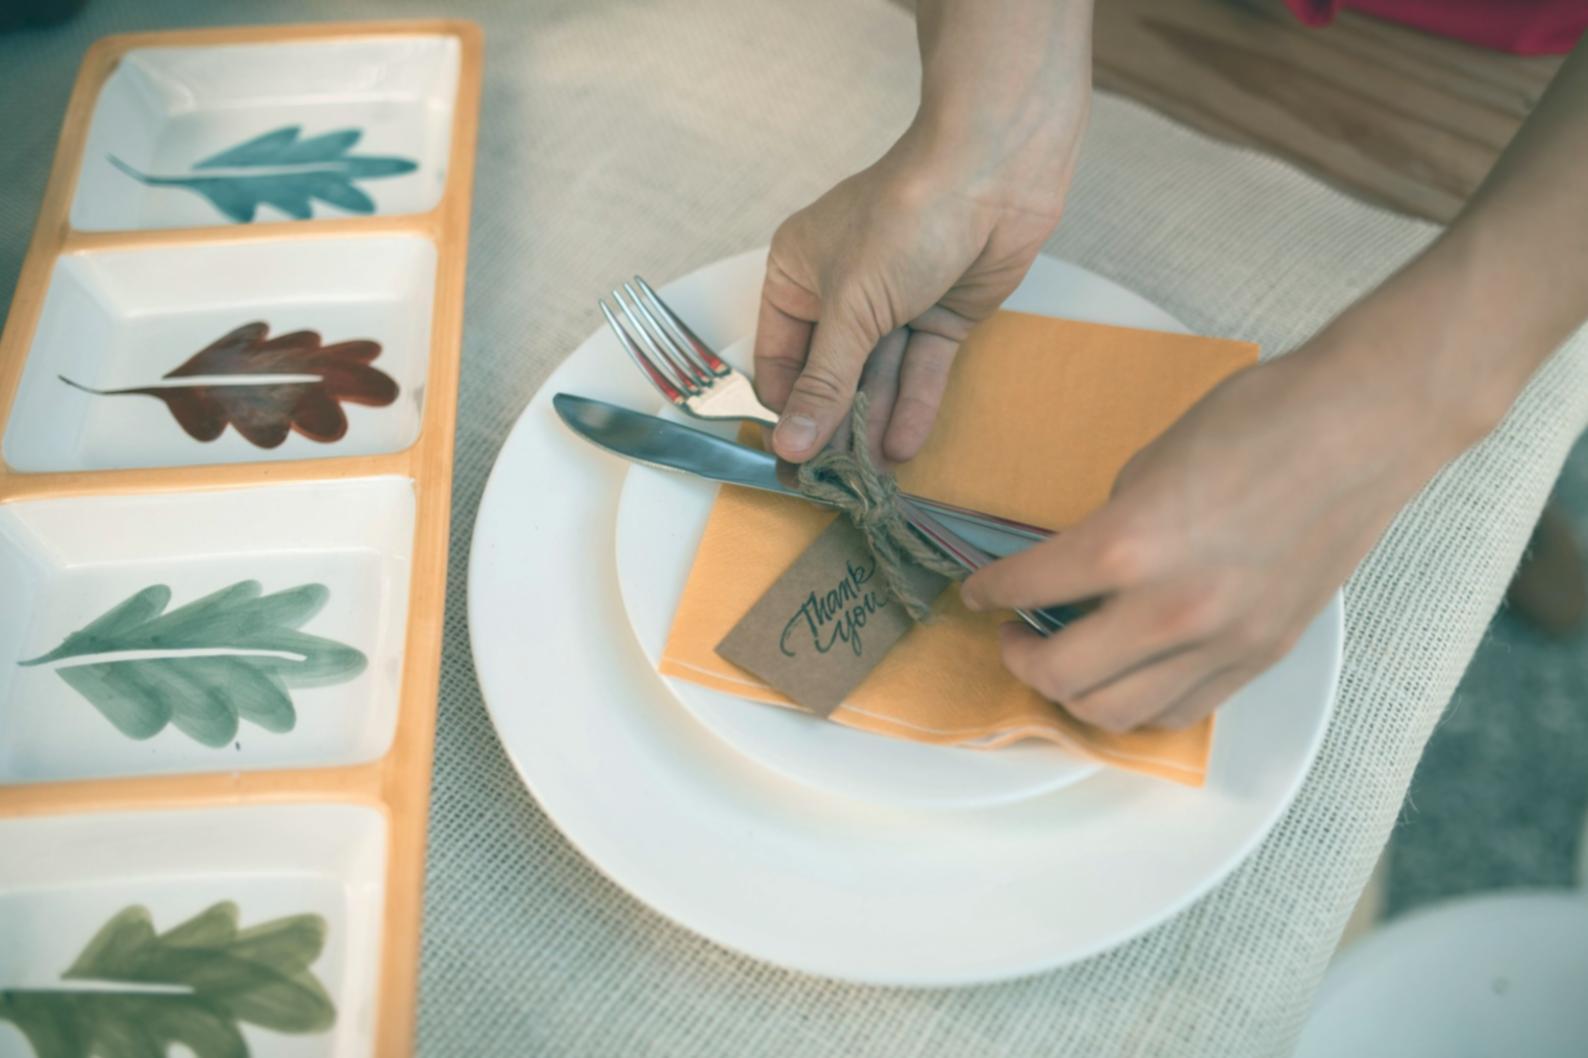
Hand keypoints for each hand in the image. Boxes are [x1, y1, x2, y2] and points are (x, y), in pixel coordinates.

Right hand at [756, 1, 1091, 464]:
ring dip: (874, 423)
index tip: (793, 462)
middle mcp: (840, 293)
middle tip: (833, 485)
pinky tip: (903, 448)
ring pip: (877, 378)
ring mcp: (893, 306)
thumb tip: (789, 446)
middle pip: (831, 375)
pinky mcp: (941, 317)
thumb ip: (825, 383)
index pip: (780, 361)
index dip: (787, 409)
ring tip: (871, 479)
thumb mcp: (852, 307)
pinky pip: (920, 371)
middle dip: (834, 425)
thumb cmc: (905, 218)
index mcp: (796, 276)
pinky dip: (913, 405)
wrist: (993, 173)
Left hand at [960, 331, 1476, 731]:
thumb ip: (1106, 528)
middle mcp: (1170, 610)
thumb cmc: (1257, 419)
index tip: (976, 593)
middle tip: (1012, 635)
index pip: (1027, 589)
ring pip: (1117, 714)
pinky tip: (1126, 674)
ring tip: (1064, 661)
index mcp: (1128, 545)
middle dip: (1019, 659)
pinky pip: (1181, 711)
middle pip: (1062, 678)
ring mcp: (1222, 643)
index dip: (987, 593)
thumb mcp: (1148, 464)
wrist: (1363, 426)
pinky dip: (1138, 702)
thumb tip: (1077, 572)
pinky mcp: (1262, 656)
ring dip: (1074, 694)